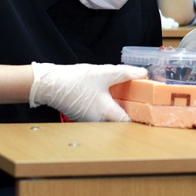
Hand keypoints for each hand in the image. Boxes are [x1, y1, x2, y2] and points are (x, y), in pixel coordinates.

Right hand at [29, 63, 146, 121]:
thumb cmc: (74, 80)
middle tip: (134, 97)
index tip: (145, 105)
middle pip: (119, 120)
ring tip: (119, 94)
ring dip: (114, 107)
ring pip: (108, 117)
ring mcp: (89, 121)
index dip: (138, 113)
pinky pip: (97, 114)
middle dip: (126, 109)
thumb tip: (143, 73)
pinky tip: (103, 94)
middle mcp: (98, 122)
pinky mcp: (82, 117)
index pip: (128, 121)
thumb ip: (125, 73)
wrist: (50, 84)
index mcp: (106, 113)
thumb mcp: (103, 73)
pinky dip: (103, 106)